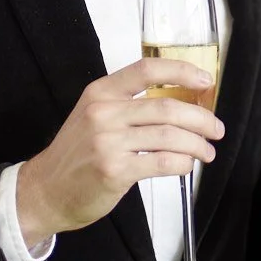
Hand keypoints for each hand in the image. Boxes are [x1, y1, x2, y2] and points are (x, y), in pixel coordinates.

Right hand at [16, 58, 223, 245]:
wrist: (45, 191)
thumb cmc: (76, 155)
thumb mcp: (94, 117)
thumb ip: (129, 106)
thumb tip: (182, 104)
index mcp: (101, 92)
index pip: (147, 70)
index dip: (181, 71)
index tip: (205, 81)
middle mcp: (104, 112)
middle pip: (167, 107)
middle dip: (201, 119)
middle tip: (216, 129)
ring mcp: (107, 141)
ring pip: (169, 135)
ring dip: (197, 144)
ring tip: (207, 152)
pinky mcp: (114, 170)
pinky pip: (162, 162)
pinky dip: (182, 163)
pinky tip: (186, 165)